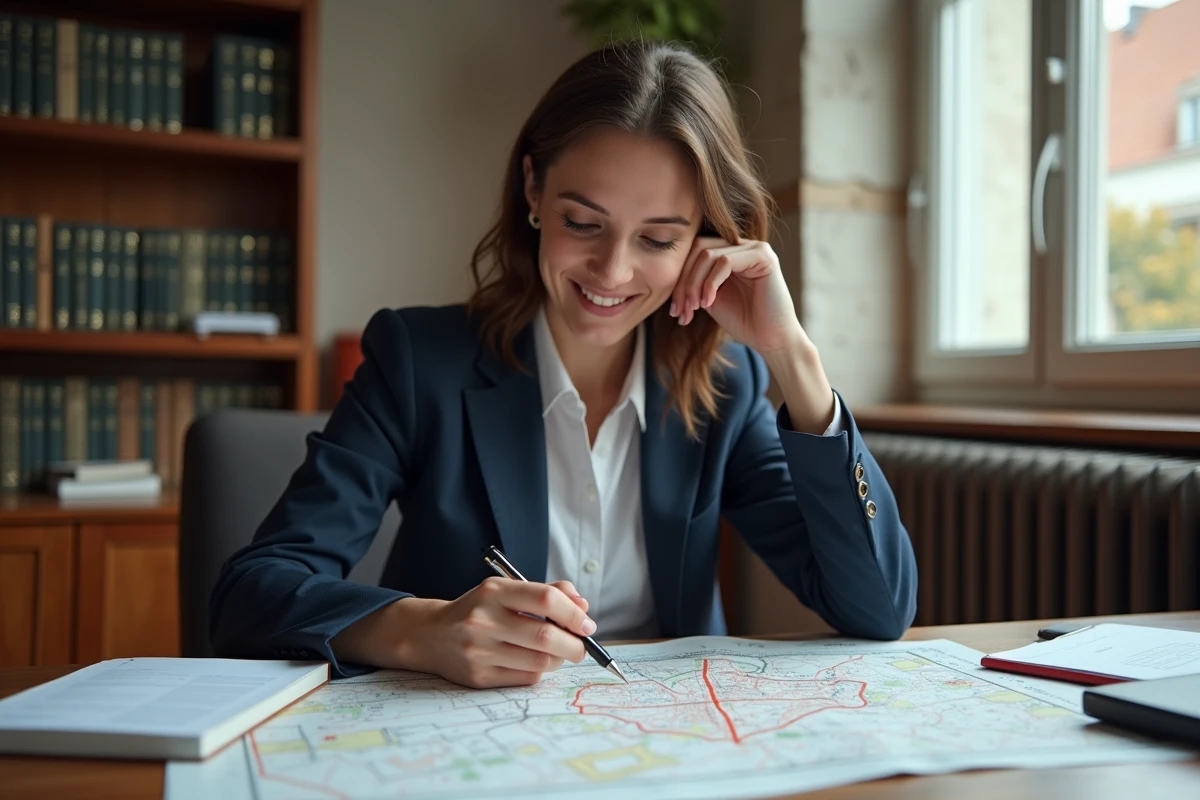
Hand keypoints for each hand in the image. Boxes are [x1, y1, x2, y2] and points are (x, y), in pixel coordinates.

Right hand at [333, 578, 593, 688]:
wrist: (430, 635)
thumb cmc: (479, 610)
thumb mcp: (506, 590)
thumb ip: (546, 592)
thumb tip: (583, 606)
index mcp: (494, 591)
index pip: (545, 599)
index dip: (574, 613)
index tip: (587, 623)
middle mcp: (484, 620)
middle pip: (546, 637)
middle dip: (574, 644)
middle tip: (582, 645)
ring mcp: (480, 650)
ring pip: (540, 661)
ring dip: (560, 659)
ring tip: (559, 653)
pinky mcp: (479, 676)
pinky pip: (526, 677)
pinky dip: (541, 671)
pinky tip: (537, 662)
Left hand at [668, 236, 836, 432]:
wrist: (771, 340)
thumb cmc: (743, 321)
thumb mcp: (708, 298)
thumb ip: (693, 282)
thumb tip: (666, 275)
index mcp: (730, 253)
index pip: (694, 252)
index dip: (679, 278)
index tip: (675, 310)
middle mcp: (742, 245)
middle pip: (698, 248)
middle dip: (683, 281)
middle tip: (679, 310)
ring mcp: (754, 248)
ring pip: (708, 254)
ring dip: (694, 284)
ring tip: (693, 309)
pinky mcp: (763, 256)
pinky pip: (725, 261)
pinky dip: (710, 283)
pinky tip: (708, 303)